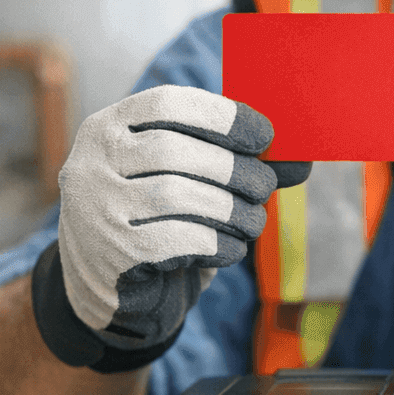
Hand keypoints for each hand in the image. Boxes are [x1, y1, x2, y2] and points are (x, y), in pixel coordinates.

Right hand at [35, 86, 309, 369]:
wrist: (114, 290)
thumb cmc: (163, 220)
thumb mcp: (193, 180)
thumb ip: (240, 161)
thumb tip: (302, 159)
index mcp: (110, 127)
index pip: (167, 104)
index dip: (224, 116)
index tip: (265, 135)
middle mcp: (91, 163)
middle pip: (175, 151)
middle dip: (236, 170)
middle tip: (264, 187)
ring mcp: (94, 210)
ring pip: (178, 195)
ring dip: (233, 210)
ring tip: (253, 222)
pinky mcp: (111, 256)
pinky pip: (179, 240)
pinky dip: (219, 243)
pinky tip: (231, 248)